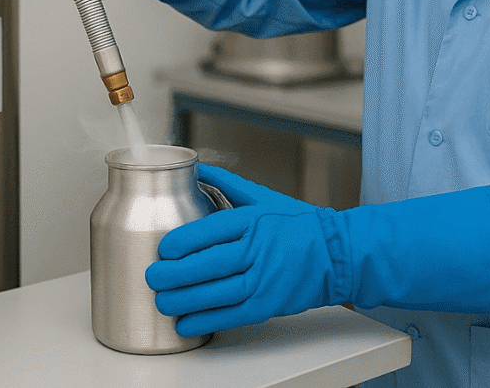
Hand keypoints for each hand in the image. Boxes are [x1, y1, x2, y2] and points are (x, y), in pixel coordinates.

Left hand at [145, 164, 348, 336]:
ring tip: (162, 301)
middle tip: (152, 276)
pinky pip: (232, 315)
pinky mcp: (269, 304)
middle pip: (211, 264)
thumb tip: (194, 168)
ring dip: (185, 300)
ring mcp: (264, 279)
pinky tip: (185, 322)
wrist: (337, 253)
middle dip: (176, 273)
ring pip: (218, 293)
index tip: (162, 248)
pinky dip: (206, 320)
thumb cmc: (298, 224)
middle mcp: (258, 248)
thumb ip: (226, 184)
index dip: (184, 241)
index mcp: (254, 219)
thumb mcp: (263, 197)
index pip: (212, 230)